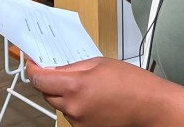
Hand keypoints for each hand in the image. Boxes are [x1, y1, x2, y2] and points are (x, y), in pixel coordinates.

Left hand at [27, 57, 157, 126]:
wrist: (151, 106)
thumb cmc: (132, 83)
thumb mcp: (98, 63)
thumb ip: (71, 66)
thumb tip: (53, 68)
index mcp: (75, 87)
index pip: (39, 80)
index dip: (32, 69)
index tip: (31, 63)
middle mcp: (74, 107)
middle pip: (46, 93)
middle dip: (49, 81)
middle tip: (58, 70)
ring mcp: (79, 122)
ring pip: (59, 104)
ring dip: (63, 94)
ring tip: (85, 85)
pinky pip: (71, 114)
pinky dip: (75, 105)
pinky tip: (91, 97)